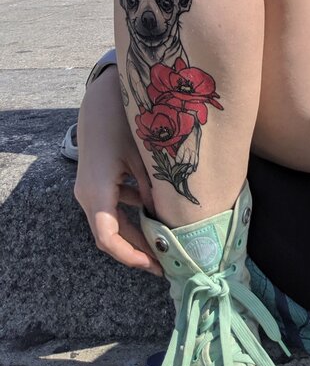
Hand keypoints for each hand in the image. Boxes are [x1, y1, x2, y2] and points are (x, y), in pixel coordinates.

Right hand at [74, 66, 162, 275]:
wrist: (100, 101)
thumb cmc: (121, 123)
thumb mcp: (142, 156)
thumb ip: (151, 187)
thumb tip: (164, 214)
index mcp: (97, 191)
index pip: (107, 237)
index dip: (130, 255)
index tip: (153, 265)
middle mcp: (88, 196)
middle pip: (110, 235)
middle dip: (136, 251)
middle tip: (165, 264)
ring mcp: (89, 190)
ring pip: (111, 223)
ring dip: (135, 235)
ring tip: (164, 246)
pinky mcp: (96, 183)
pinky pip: (112, 208)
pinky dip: (132, 216)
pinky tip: (155, 218)